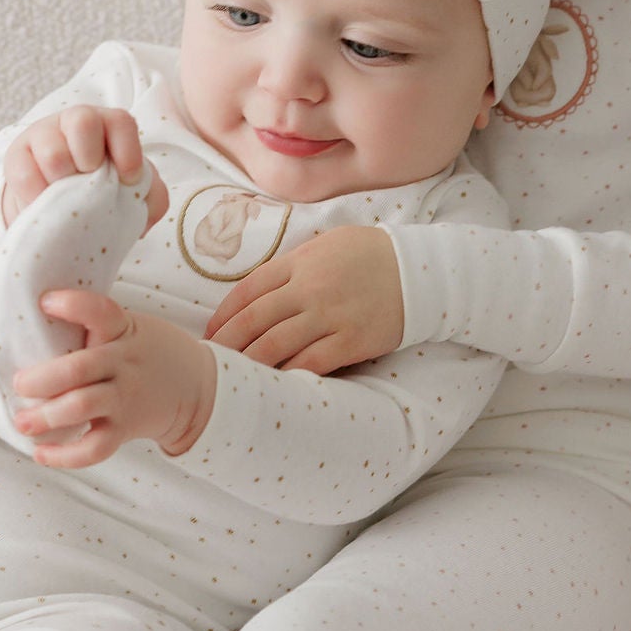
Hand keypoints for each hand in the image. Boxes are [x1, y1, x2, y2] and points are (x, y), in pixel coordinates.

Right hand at [0, 107, 169, 231]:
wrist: (60, 204)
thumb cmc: (103, 190)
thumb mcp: (133, 192)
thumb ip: (150, 196)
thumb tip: (142, 207)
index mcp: (108, 126)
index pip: (120, 122)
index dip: (128, 151)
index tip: (129, 181)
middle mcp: (75, 121)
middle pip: (83, 122)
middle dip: (91, 159)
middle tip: (90, 184)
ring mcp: (43, 135)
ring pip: (53, 152)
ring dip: (64, 183)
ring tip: (67, 200)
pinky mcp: (17, 157)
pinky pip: (24, 174)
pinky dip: (37, 198)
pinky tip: (46, 207)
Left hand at [11, 290, 214, 469]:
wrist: (195, 387)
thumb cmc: (145, 352)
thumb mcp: (129, 327)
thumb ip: (93, 327)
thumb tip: (31, 327)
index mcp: (123, 331)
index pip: (101, 311)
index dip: (72, 305)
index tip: (45, 302)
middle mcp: (123, 364)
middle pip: (78, 369)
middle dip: (41, 379)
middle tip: (18, 384)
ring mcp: (124, 398)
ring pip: (82, 407)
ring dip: (46, 417)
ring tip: (21, 422)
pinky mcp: (123, 429)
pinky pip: (95, 448)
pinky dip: (66, 456)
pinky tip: (41, 453)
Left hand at [201, 225, 403, 372]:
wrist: (421, 271)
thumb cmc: (370, 255)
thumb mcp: (326, 244)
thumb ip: (292, 264)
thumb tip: (258, 289)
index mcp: (299, 261)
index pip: (247, 290)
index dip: (223, 315)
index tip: (209, 332)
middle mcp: (309, 289)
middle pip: (253, 321)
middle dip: (226, 344)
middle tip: (209, 361)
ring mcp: (330, 316)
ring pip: (275, 346)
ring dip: (249, 364)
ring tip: (233, 378)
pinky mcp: (351, 341)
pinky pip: (310, 364)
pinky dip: (286, 376)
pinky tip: (272, 386)